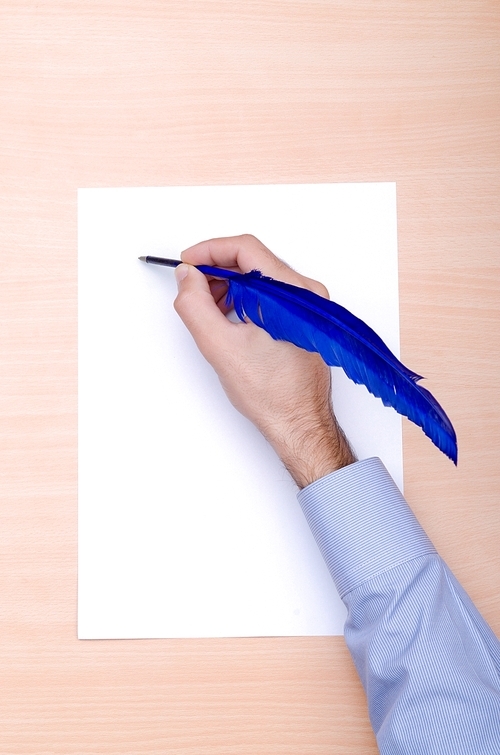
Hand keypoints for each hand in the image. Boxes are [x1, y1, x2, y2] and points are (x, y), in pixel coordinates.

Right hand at [173, 234, 354, 486]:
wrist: (298, 422)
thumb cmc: (271, 393)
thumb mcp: (220, 347)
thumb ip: (195, 305)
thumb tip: (187, 277)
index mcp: (291, 294)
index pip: (245, 248)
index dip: (209, 251)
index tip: (187, 262)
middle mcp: (305, 293)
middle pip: (252, 260)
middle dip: (217, 270)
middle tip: (193, 287)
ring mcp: (307, 306)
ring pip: (259, 277)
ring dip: (229, 285)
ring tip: (209, 309)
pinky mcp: (302, 317)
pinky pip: (268, 293)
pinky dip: (243, 298)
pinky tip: (228, 318)